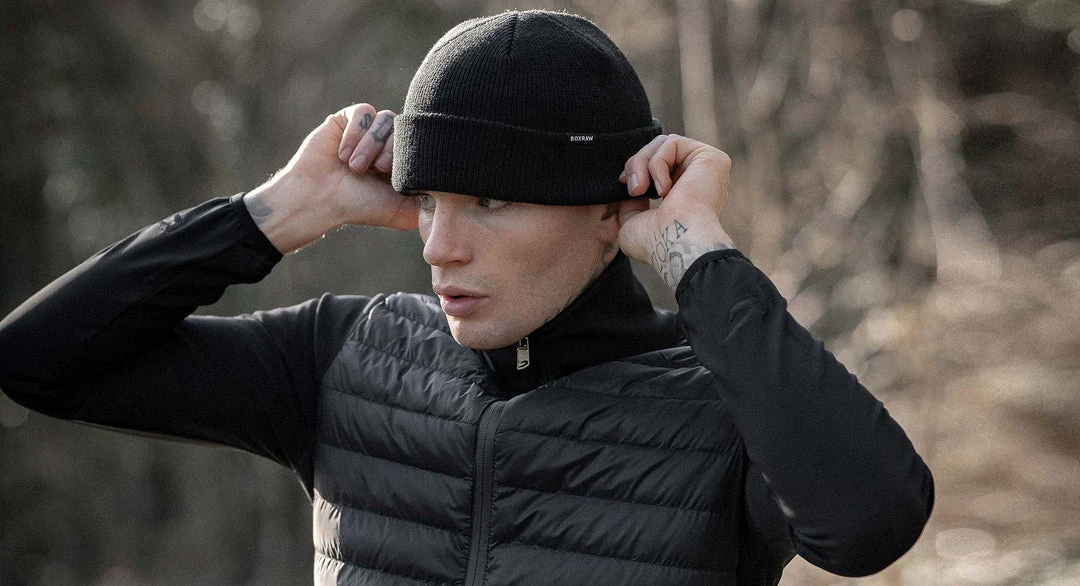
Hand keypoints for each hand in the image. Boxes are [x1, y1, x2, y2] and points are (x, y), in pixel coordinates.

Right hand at [244, 104, 418, 252]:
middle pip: (405, 128)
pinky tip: (342, 154)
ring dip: (370, 145)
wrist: (319, 200)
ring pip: (385, 119)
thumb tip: (455, 193)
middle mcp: (388, 144)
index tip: (392, 175)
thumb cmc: (358, 207)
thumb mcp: (401, 211)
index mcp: (403, 162)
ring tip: (354, 167)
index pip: (422, 144)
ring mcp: (368, 131)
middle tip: (376, 170)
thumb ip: (428, 203)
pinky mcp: (348, 119)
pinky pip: (363, 111)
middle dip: (391, 150)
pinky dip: (355, 133)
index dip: (410, 156)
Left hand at [616, 134, 735, 289]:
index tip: (623, 184)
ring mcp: (707, 167)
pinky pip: (673, 143)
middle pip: (658, 149)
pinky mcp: (711, 157)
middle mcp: (699, 178)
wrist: (675, 243)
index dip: (636, 168)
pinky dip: (658, 163)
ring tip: (641, 190)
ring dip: (643, 163)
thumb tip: (628, 186)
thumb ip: (629, 202)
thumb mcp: (631, 220)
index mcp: (685, 193)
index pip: (657, 163)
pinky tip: (664, 189)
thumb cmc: (655, 242)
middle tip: (633, 189)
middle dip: (636, 164)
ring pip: (663, 143)